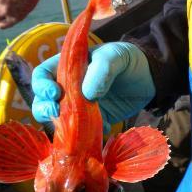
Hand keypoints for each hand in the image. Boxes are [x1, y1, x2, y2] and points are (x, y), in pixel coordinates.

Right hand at [32, 42, 155, 132]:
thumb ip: (102, 69)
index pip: (44, 74)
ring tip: (71, 128)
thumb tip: (86, 94)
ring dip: (60, 125)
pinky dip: (84, 135)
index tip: (55, 93)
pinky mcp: (93, 120)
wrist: (149, 79)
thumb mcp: (116, 57)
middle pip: (44, 99)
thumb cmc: (128, 61)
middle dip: (44, 108)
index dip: (42, 84)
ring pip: (58, 118)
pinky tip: (99, 131)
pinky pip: (81, 131)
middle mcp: (69, 87)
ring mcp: (80, 106)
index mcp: (69, 66)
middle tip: (55, 113)